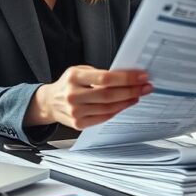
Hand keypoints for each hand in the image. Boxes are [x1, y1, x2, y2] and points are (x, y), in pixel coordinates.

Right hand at [25, 65, 153, 128]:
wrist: (50, 102)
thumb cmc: (69, 84)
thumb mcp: (79, 71)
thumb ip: (99, 74)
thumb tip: (126, 77)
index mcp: (74, 77)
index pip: (105, 78)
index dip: (126, 78)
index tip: (142, 76)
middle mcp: (73, 95)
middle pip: (109, 95)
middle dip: (131, 90)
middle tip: (146, 86)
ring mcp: (75, 112)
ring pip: (108, 108)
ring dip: (127, 102)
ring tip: (138, 95)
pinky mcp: (78, 124)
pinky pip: (103, 118)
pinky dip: (117, 111)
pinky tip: (125, 104)